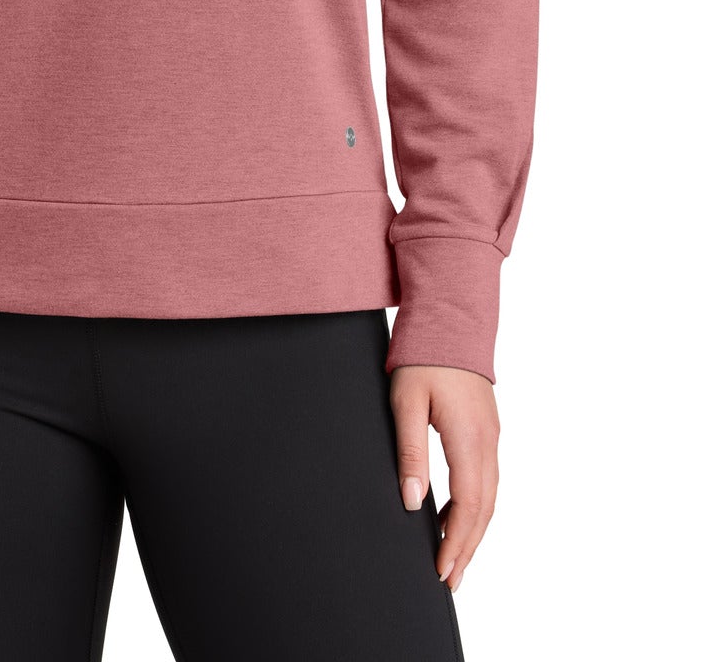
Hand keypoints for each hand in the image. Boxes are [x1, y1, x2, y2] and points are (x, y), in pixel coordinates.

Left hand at [388, 364, 499, 593]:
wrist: (451, 318)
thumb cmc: (424, 357)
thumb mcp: (406, 403)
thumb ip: (411, 453)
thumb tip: (413, 502)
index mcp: (469, 440)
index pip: (468, 506)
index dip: (456, 542)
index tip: (442, 570)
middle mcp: (488, 443)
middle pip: (484, 509)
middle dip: (467, 547)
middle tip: (449, 579)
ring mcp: (491, 435)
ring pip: (488, 496)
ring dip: (472, 529)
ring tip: (452, 556)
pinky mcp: (486, 429)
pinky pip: (485, 477)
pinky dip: (473, 504)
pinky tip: (449, 512)